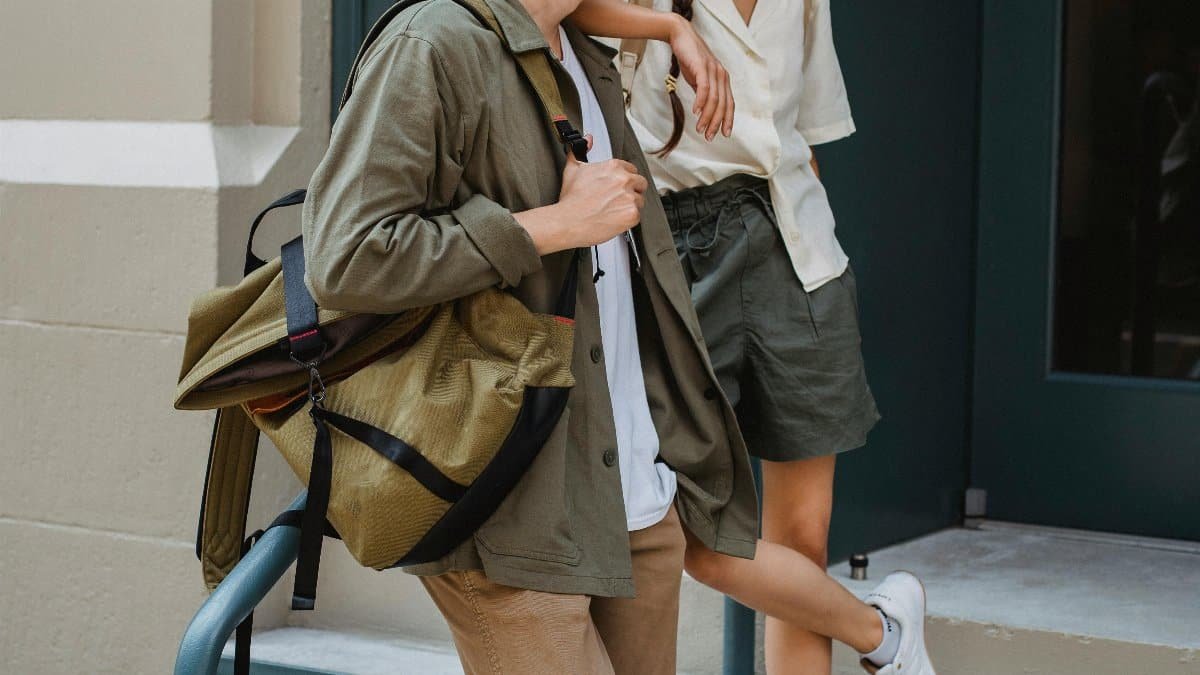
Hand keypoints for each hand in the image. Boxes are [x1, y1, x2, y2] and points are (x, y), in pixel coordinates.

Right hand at [516, 156, 647, 254]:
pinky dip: (628, 220)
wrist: (568, 221)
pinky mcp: (632, 213)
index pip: (631, 170)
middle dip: (631, 191)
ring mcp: (629, 197)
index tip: (616, 187)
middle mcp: (624, 179)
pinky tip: (614, 219)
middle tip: (616, 200)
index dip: (623, 180)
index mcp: (613, 166)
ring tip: (612, 211)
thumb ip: (580, 150)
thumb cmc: (571, 199)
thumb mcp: (573, 169)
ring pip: (639, 200)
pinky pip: (637, 216)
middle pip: (640, 183)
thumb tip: (588, 139)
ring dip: (629, 206)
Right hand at [667, 16, 733, 140]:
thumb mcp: (699, 78)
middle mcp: (721, 75)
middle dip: (716, 123)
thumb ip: (704, 92)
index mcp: (723, 79)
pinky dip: (701, 101)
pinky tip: (696, 111)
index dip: (728, 120)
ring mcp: (713, 70)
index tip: (725, 134)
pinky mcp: (702, 66)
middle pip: (723, 104)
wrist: (681, 36)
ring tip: (700, 128)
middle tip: (709, 136)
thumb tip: (703, 109)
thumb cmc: (690, 57)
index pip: (729, 103)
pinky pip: (704, 87)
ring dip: (707, 116)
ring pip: (714, 99)